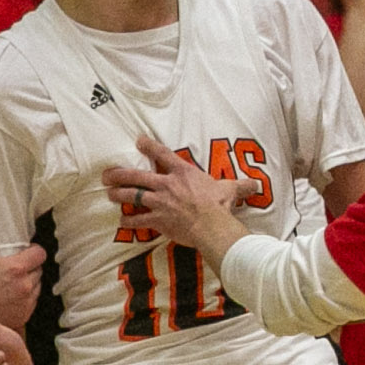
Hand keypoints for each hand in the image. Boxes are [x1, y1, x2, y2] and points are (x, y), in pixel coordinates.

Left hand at [103, 135, 244, 257]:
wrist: (211, 225)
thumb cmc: (219, 205)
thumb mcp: (231, 190)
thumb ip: (240, 186)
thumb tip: (256, 185)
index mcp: (183, 173)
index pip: (163, 155)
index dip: (149, 146)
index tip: (139, 140)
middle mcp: (166, 185)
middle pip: (136, 176)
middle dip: (118, 174)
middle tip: (107, 173)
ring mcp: (159, 203)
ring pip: (131, 196)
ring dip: (118, 195)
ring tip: (109, 193)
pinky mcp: (157, 220)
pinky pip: (138, 220)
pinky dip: (129, 221)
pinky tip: (123, 221)